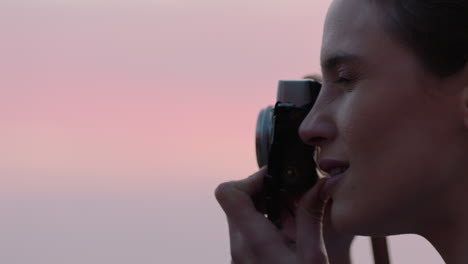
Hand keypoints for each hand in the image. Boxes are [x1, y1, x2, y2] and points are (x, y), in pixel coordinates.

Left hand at [215, 167, 352, 263]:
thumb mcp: (313, 257)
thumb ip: (311, 216)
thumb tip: (320, 184)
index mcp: (252, 240)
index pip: (228, 192)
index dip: (251, 179)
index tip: (279, 180)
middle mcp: (238, 244)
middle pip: (239, 199)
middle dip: (269, 193)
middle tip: (296, 204)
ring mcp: (239, 252)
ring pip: (245, 212)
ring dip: (271, 208)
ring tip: (296, 224)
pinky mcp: (245, 257)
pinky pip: (250, 228)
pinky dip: (269, 223)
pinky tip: (291, 236)